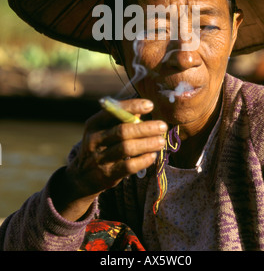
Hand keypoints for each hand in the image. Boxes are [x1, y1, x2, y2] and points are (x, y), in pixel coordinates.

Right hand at [52, 99, 166, 220]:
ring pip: (127, 149)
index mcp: (94, 124)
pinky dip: (143, 160)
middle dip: (145, 128)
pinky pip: (128, 166)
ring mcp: (99, 158)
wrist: (82, 176)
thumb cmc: (101, 146)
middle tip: (162, 125)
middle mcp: (94, 140)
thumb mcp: (104, 130)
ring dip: (147, 144)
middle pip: (123, 131)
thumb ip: (121, 120)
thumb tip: (144, 109)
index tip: (150, 105)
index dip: (132, 107)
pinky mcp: (107, 175)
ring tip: (161, 141)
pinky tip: (152, 155)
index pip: (113, 111)